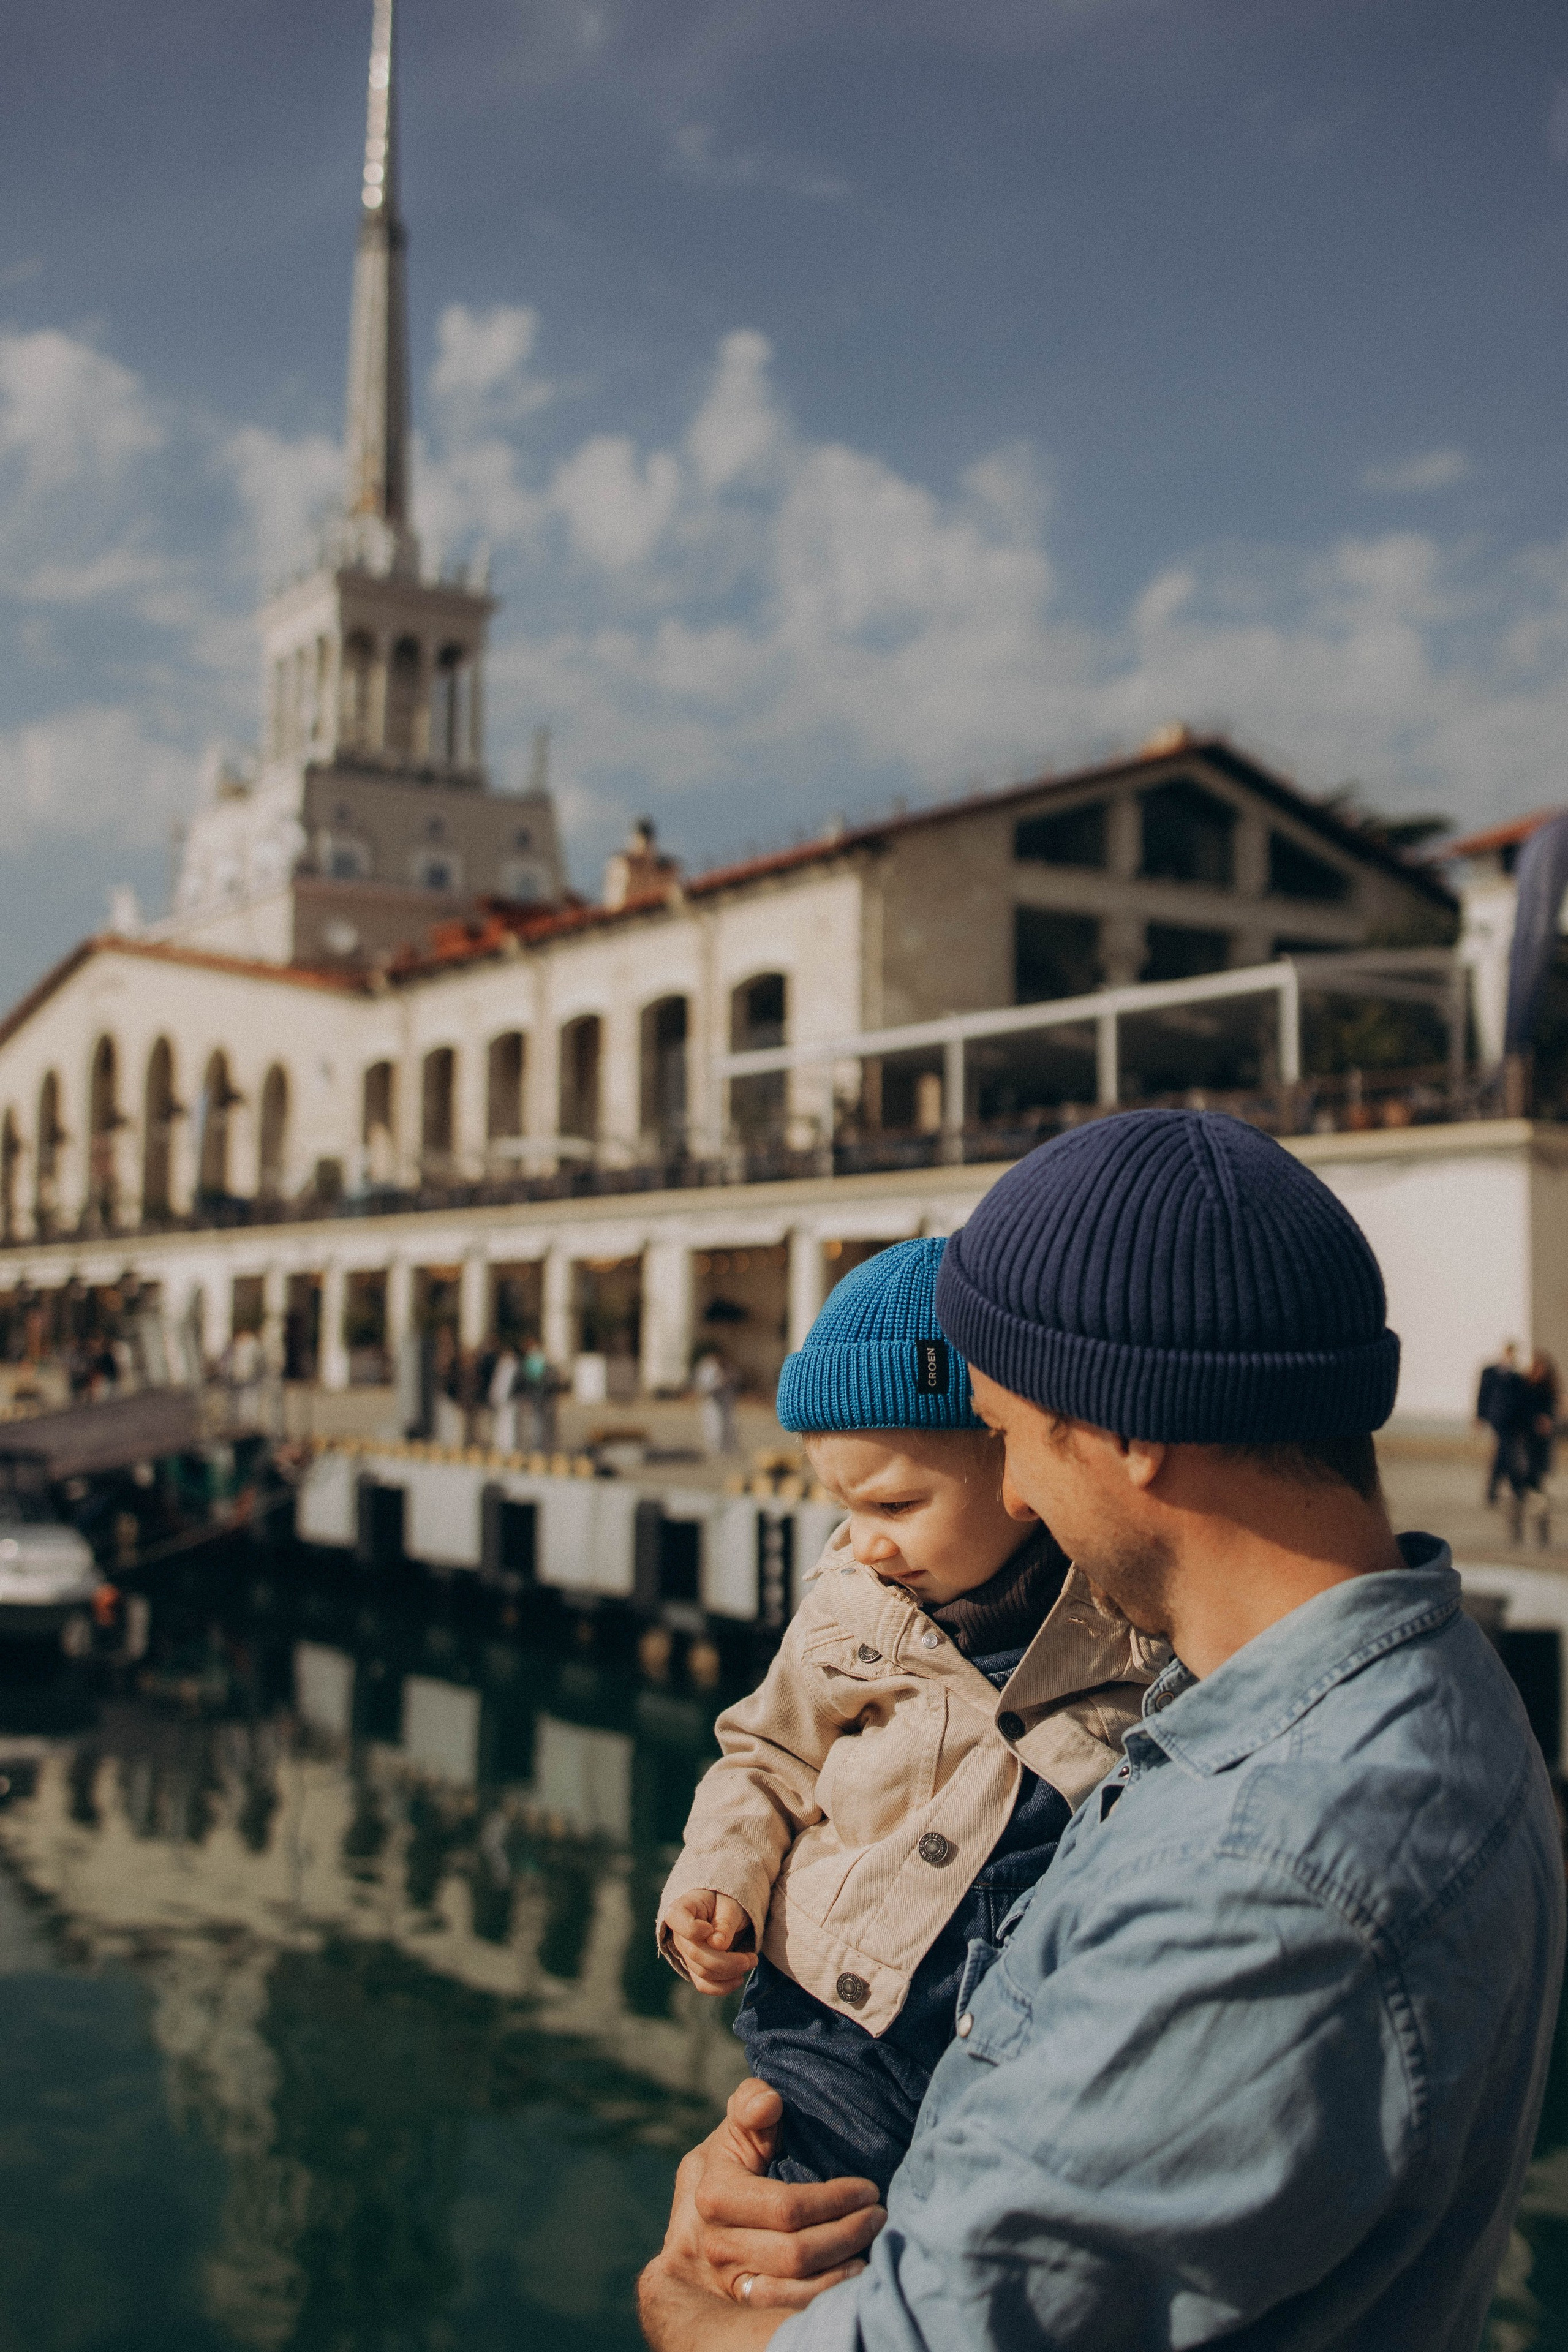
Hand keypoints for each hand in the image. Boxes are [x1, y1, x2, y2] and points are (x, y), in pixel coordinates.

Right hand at [638, 2080, 883, 2348]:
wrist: (701, 2212)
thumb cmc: (731, 2158)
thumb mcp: (737, 2124)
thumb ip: (751, 2104)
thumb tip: (770, 2103)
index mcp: (716, 2195)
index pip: (787, 2207)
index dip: (834, 2200)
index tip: (868, 2189)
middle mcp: (717, 2243)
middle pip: (795, 2253)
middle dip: (846, 2234)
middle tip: (878, 2215)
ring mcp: (729, 2278)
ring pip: (793, 2288)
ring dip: (840, 2270)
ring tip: (871, 2247)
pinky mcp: (742, 2302)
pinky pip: (786, 2309)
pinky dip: (823, 2297)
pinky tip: (849, 2277)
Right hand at [665, 1889, 757, 1992]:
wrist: (728, 1912)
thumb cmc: (727, 1903)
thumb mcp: (731, 1906)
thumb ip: (725, 1922)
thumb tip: (718, 1944)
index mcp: (683, 1908)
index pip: (675, 1917)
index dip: (691, 1928)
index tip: (709, 1929)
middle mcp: (679, 1933)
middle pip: (695, 1953)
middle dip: (727, 1961)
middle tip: (752, 1958)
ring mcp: (686, 1953)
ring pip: (702, 1972)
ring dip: (730, 1973)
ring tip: (751, 1962)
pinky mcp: (695, 1968)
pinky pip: (703, 1984)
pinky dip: (722, 1986)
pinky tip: (738, 1979)